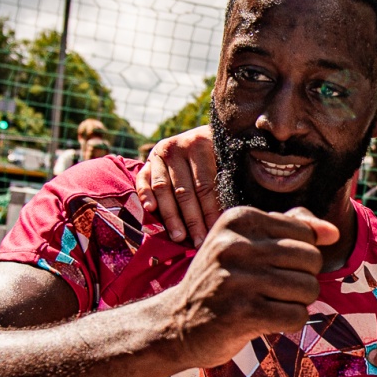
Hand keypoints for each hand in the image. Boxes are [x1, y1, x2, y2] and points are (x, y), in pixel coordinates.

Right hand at [138, 125, 221, 242]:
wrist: (200, 134)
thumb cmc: (219, 152)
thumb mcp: (227, 158)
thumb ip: (229, 178)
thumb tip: (234, 210)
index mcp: (200, 145)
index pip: (205, 185)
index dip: (210, 211)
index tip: (215, 231)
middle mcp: (177, 147)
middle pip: (184, 191)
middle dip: (192, 220)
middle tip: (198, 242)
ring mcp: (160, 154)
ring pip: (164, 189)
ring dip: (171, 216)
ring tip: (178, 237)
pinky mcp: (148, 161)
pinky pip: (143, 180)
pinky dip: (145, 195)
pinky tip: (150, 210)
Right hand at [165, 205, 338, 366]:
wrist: (177, 323)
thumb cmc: (221, 281)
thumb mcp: (248, 243)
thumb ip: (291, 229)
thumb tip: (333, 232)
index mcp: (239, 218)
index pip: (306, 233)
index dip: (299, 257)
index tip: (270, 267)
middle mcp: (236, 243)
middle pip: (312, 259)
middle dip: (302, 280)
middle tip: (272, 290)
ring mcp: (238, 278)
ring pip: (309, 288)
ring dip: (296, 303)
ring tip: (268, 304)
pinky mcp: (242, 313)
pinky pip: (297, 316)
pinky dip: (290, 322)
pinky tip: (265, 321)